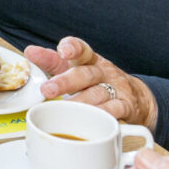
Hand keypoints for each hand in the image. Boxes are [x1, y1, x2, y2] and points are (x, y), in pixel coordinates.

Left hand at [26, 37, 157, 127]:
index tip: (62, 50)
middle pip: (85, 74)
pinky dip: (102, 116)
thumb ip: (54, 62)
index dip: (72, 48)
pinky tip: (91, 120)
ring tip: (62, 110)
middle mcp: (103, 72)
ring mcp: (115, 89)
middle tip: (47, 90)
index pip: (81, 50)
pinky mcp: (126, 106)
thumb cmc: (99, 81)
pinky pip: (114, 111)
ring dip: (79, 103)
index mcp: (90, 61)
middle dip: (65, 82)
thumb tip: (29, 51)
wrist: (138, 98)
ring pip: (97, 94)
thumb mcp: (79, 68)